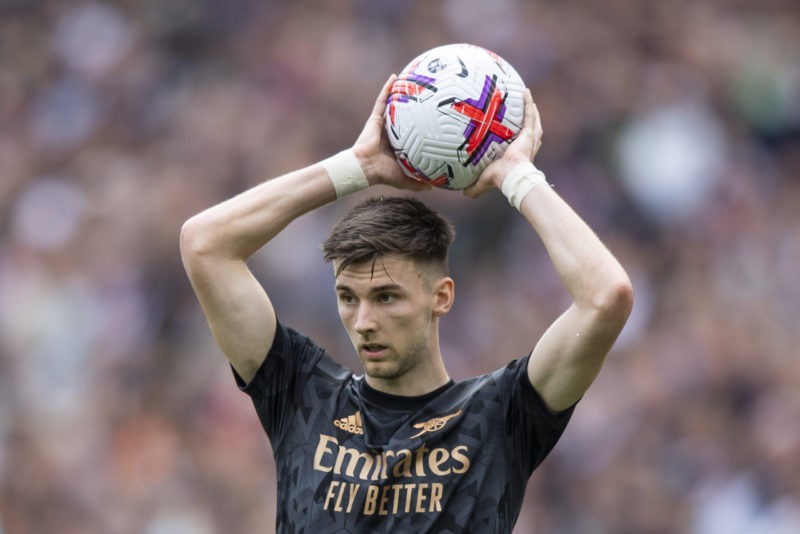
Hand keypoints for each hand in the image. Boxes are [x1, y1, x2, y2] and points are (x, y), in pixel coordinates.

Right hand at [352, 75, 429, 190]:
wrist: (366, 168)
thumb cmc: (383, 174)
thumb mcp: (405, 179)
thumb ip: (418, 182)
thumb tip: (433, 186)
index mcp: (398, 144)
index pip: (411, 131)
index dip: (420, 124)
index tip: (432, 117)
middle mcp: (391, 132)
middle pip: (404, 114)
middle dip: (412, 104)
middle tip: (426, 93)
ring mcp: (383, 124)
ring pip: (394, 104)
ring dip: (400, 92)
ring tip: (412, 79)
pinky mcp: (376, 118)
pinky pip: (382, 99)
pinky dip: (387, 88)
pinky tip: (395, 77)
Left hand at [463, 88, 542, 197]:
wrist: (512, 176)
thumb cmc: (500, 179)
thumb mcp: (484, 182)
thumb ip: (475, 188)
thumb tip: (463, 194)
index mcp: (517, 155)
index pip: (520, 145)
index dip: (519, 138)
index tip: (515, 132)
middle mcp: (525, 146)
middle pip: (529, 130)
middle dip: (529, 121)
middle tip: (524, 110)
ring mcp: (528, 138)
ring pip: (532, 121)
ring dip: (531, 110)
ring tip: (526, 97)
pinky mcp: (529, 133)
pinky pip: (529, 114)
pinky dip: (528, 102)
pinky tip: (525, 91)